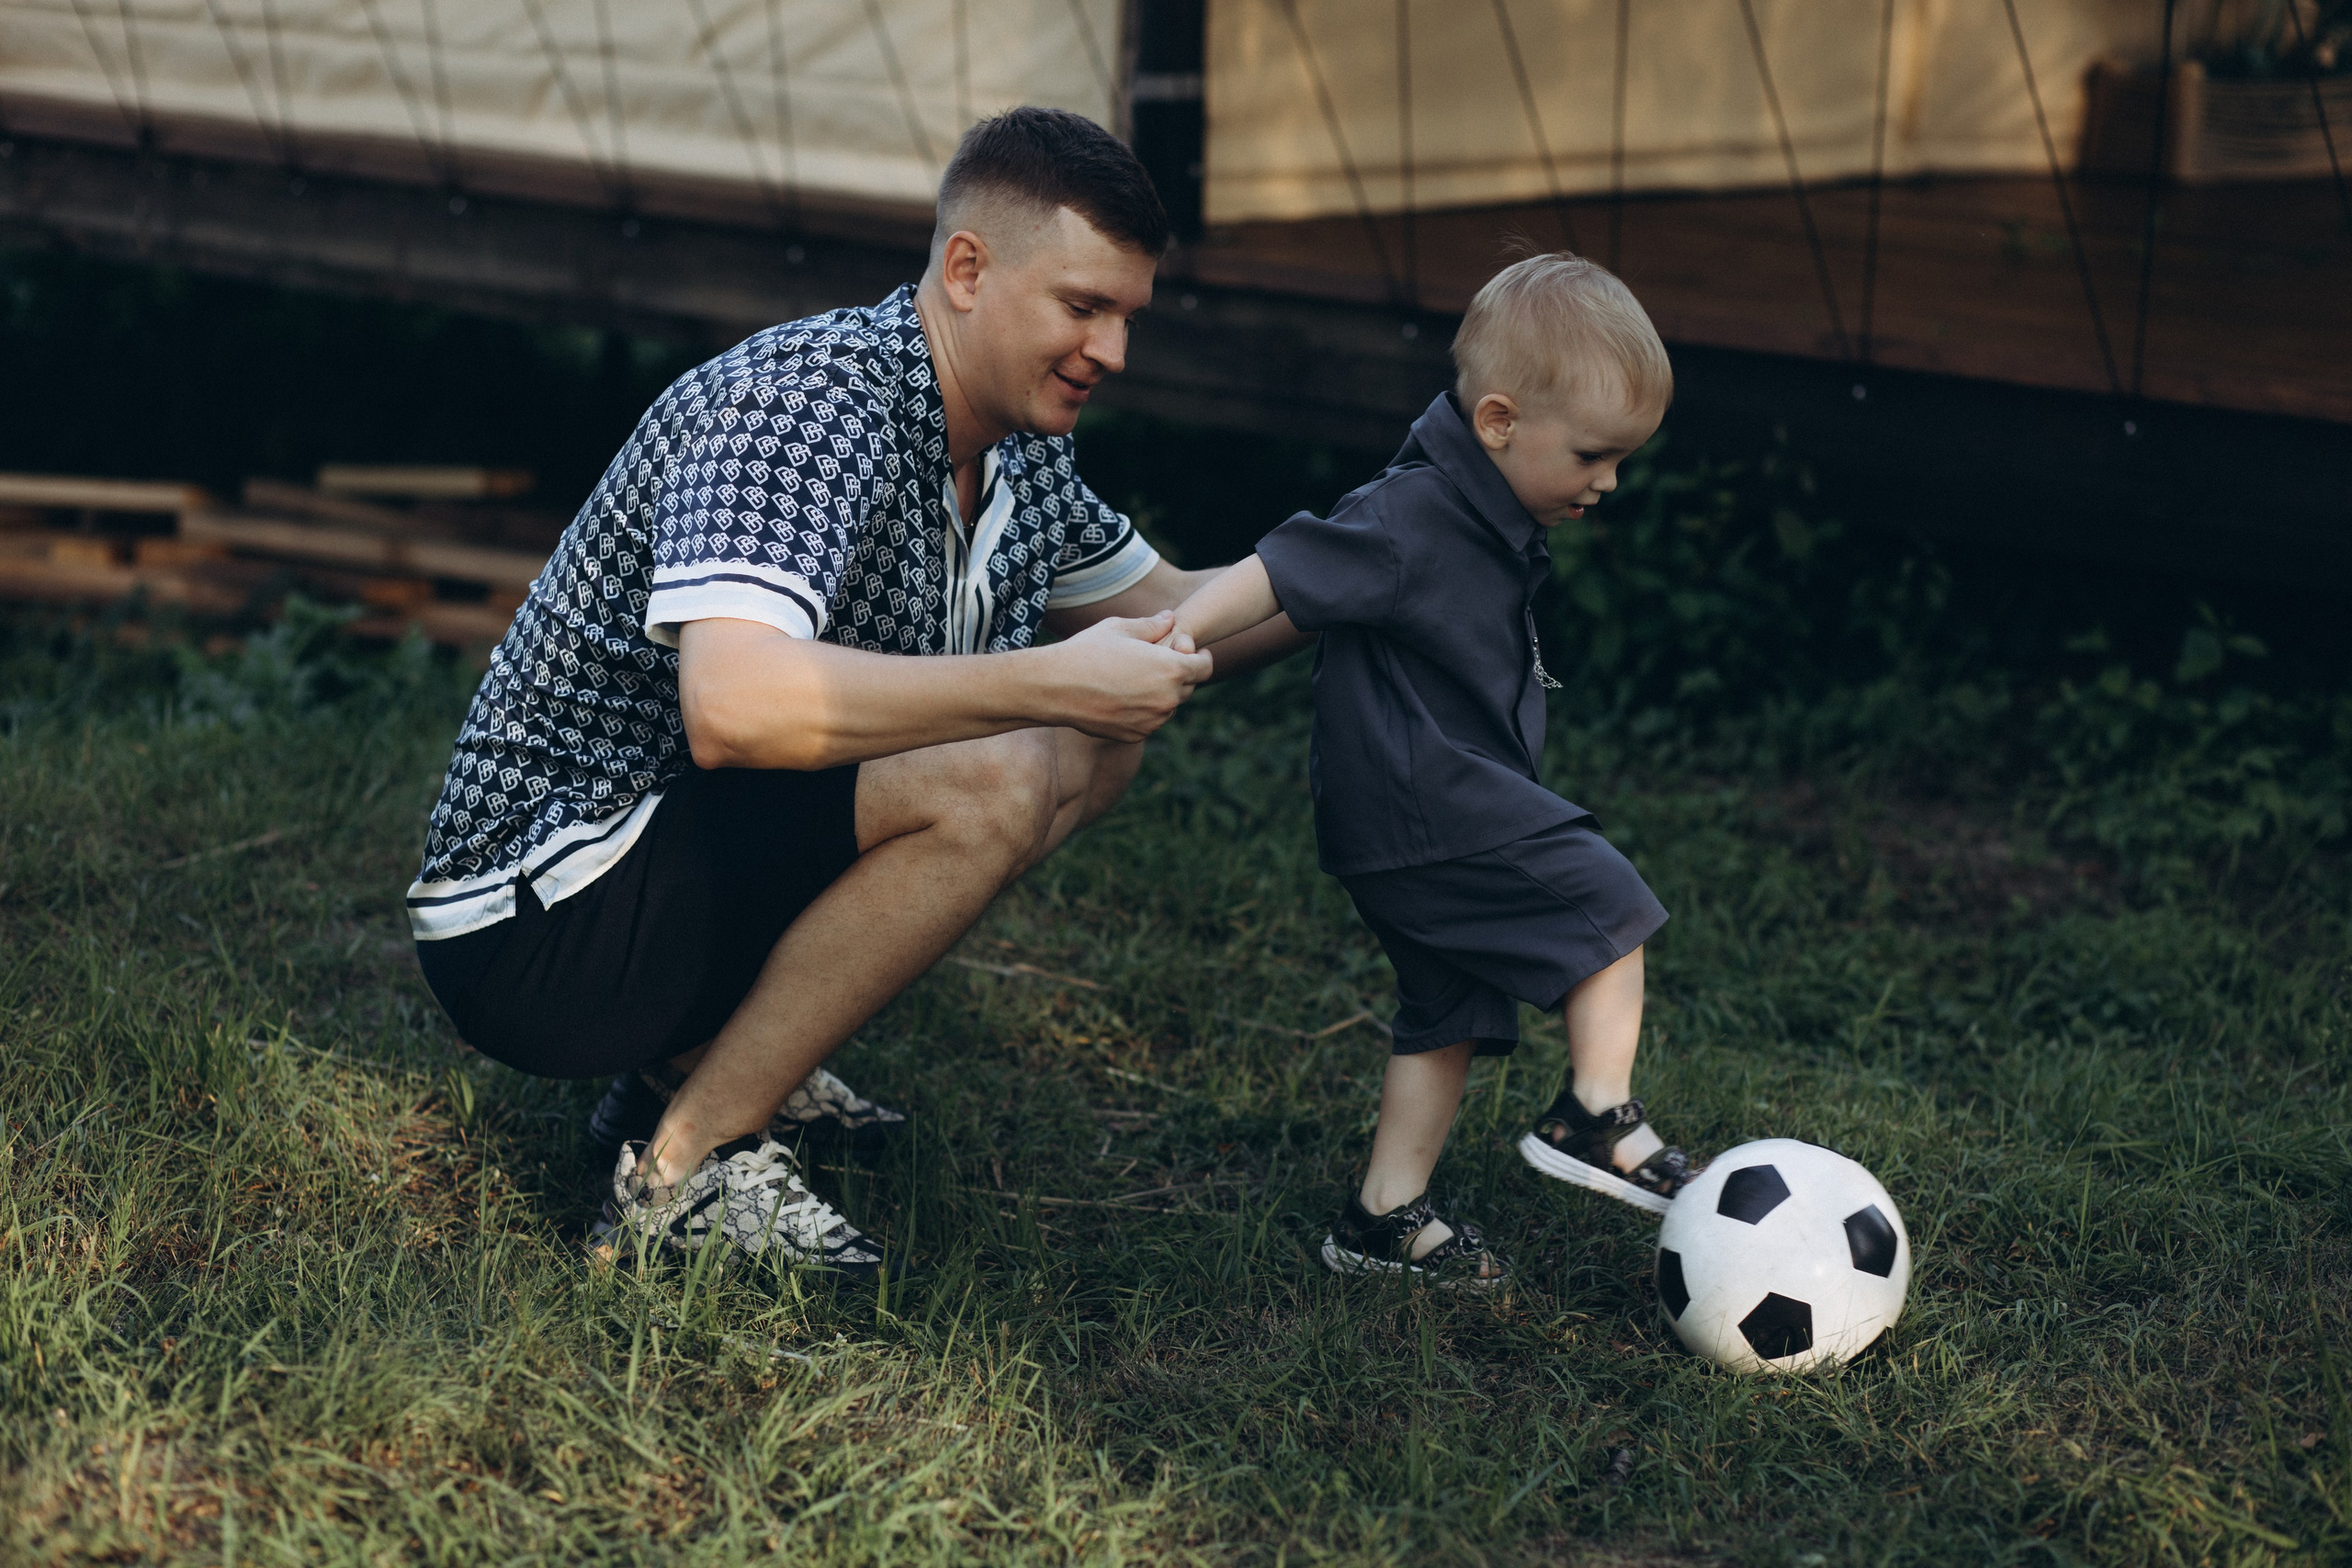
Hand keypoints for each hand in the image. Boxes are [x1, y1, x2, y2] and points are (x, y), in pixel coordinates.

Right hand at [1053, 611, 1213, 740]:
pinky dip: (1142, 711)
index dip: (1198, 657)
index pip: (1204, 667)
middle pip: (1188, 688)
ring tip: (1133, 679)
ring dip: (1160, 695)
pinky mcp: (1135, 735)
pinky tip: (1119, 697)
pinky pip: (1149, 722)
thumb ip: (1151, 625)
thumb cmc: (1087, 651)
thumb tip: (1169, 619)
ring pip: (1168, 706)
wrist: (1054, 687)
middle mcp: (1167, 699)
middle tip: (1154, 662)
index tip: (1187, 652)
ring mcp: (1152, 721)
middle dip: (1178, 674)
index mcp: (1171, 669)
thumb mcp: (1120, 628)